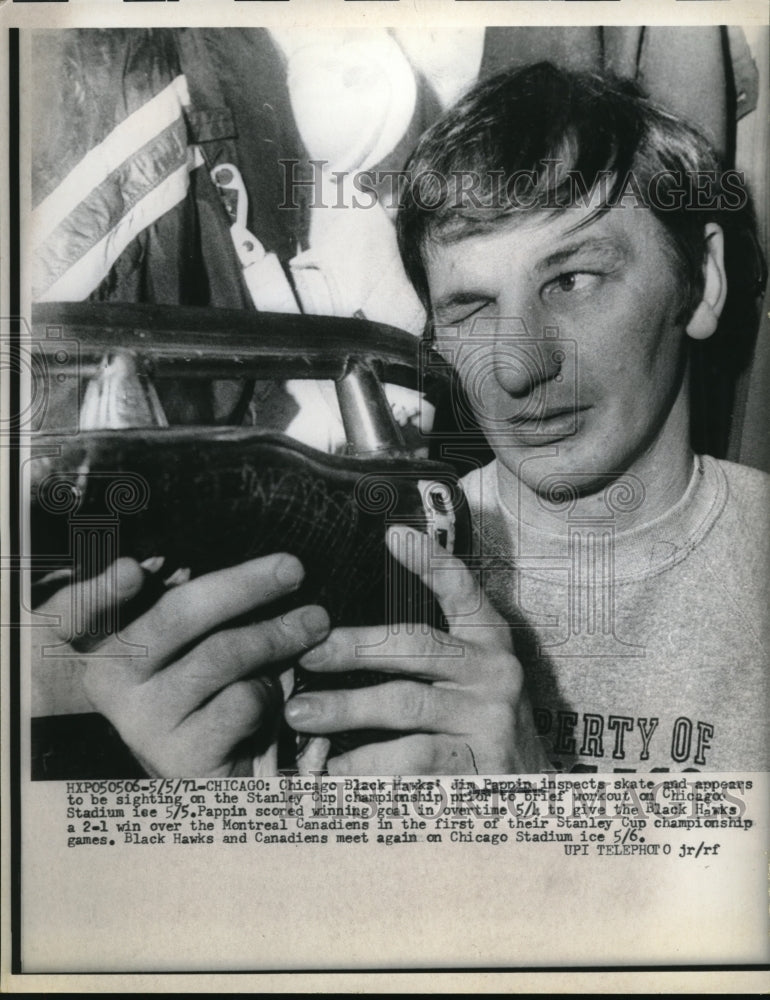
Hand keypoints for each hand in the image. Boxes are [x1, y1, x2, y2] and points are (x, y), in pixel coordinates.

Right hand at [33, 555, 329, 775]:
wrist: (222, 782)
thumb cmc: (214, 693)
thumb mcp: (198, 644)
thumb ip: (202, 608)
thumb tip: (249, 567)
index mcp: (106, 644)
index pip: (87, 609)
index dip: (102, 591)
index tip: (132, 570)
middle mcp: (111, 682)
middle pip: (178, 614)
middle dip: (244, 585)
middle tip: (293, 569)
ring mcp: (143, 722)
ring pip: (221, 655)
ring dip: (278, 634)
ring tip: (314, 623)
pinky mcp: (181, 758)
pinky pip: (242, 701)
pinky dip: (272, 690)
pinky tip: (278, 698)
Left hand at [284, 526, 550, 774]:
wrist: (530, 796)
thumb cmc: (478, 726)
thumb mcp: (468, 678)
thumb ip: (424, 653)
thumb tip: (339, 634)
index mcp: (490, 643)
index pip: (464, 592)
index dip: (432, 562)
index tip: (395, 535)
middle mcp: (495, 675)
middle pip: (416, 648)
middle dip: (354, 647)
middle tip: (305, 653)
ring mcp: (489, 722)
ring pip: (406, 706)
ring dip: (346, 708)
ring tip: (302, 714)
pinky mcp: (478, 768)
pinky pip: (411, 761)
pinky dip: (366, 763)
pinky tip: (337, 764)